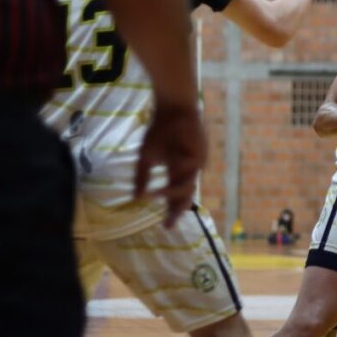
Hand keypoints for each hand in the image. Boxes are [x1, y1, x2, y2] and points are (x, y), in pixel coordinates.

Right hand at [134, 102, 206, 227]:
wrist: (173, 108)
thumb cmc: (160, 131)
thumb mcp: (146, 157)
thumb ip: (141, 177)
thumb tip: (135, 198)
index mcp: (179, 171)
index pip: (176, 195)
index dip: (172, 211)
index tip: (165, 227)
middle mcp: (190, 169)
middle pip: (186, 195)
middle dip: (177, 209)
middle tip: (168, 224)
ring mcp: (197, 161)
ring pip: (187, 185)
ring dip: (171, 194)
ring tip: (156, 196)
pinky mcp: (200, 153)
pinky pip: (187, 171)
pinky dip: (174, 180)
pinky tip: (160, 185)